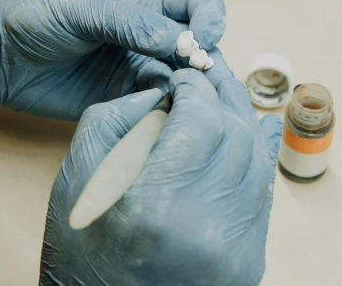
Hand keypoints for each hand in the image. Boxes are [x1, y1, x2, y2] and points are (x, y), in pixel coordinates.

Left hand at [0, 0, 226, 119]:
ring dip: (188, 92)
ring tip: (176, 102)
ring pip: (186, 81)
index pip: (201, 0)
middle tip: (192, 81)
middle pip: (202, 45)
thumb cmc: (38, 13)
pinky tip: (154, 117)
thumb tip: (185, 44)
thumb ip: (134, 24)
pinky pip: (159, 106)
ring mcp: (141, 66)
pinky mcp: (126, 98)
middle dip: (205, 63)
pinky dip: (164, 113)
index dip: (211, 18)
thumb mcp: (86, 10)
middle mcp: (153, 31)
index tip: (201, 41)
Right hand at [40, 69, 282, 285]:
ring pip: (258, 161)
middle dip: (222, 98)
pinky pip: (264, 194)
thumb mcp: (77, 177)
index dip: (195, 87)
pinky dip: (257, 159)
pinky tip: (255, 133)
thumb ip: (118, 118)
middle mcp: (207, 229)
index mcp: (157, 205)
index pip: (202, 118)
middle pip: (238, 135)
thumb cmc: (80, 249)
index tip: (182, 78)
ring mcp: (236, 250)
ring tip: (225, 101)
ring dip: (243, 124)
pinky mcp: (250, 262)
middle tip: (205, 81)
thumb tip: (166, 91)